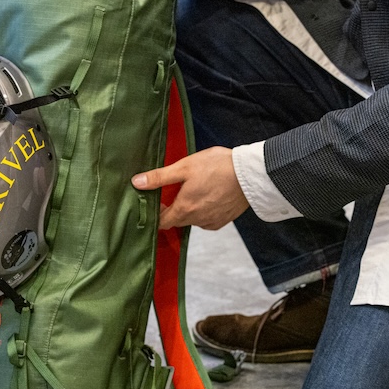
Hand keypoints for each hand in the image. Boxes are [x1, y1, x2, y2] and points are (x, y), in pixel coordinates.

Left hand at [132, 147, 249, 229]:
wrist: (251, 174)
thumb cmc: (217, 167)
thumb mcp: (185, 167)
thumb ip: (159, 177)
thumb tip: (136, 183)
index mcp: (184, 209)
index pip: (161, 222)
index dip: (156, 213)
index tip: (155, 201)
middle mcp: (196, 220)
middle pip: (176, 220)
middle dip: (172, 208)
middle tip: (173, 191)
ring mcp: (211, 222)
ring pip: (192, 219)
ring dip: (189, 209)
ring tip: (194, 190)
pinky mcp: (223, 220)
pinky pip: (207, 219)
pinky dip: (204, 210)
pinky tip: (208, 196)